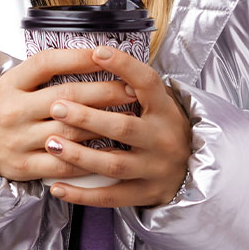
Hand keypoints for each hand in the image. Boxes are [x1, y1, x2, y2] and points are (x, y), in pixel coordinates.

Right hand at [0, 48, 122, 182]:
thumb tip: (93, 56)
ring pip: (69, 132)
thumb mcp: (15, 81)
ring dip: (103, 124)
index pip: (48, 63)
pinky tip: (109, 151)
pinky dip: (88, 157)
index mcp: (11, 83)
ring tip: (128, 119)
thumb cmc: (5, 107)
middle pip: (67, 98)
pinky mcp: (23, 167)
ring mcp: (17, 140)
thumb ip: (46, 71)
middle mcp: (13, 110)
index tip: (108, 55)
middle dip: (105, 92)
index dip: (80, 58)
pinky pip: (63, 163)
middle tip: (132, 89)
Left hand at [44, 46, 191, 207]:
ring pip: (113, 164)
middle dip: (87, 116)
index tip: (98, 52)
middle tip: (56, 106)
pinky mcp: (144, 194)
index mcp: (165, 110)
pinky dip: (81, 194)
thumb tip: (97, 54)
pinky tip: (56, 187)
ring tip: (51, 143)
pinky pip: (109, 197)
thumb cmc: (165, 127)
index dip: (124, 66)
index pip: (147, 82)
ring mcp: (154, 169)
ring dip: (78, 155)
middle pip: (123, 127)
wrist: (197, 170)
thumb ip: (134, 85)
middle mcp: (162, 139)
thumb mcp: (160, 102)